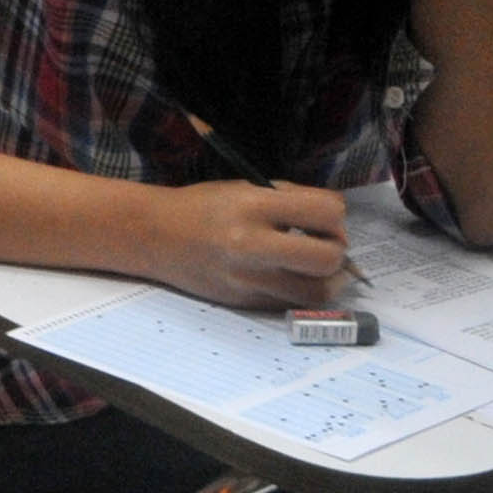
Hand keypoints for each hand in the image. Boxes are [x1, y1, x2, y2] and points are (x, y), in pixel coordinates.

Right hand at [146, 181, 355, 309]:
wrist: (154, 236)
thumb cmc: (204, 206)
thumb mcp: (247, 188)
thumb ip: (293, 200)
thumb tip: (335, 225)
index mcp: (253, 207)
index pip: (326, 213)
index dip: (335, 215)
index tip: (323, 217)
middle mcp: (251, 246)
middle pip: (327, 259)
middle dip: (337, 251)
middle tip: (325, 244)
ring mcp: (247, 280)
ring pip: (317, 292)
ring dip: (327, 279)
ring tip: (315, 266)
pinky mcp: (243, 303)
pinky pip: (292, 303)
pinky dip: (301, 291)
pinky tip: (290, 276)